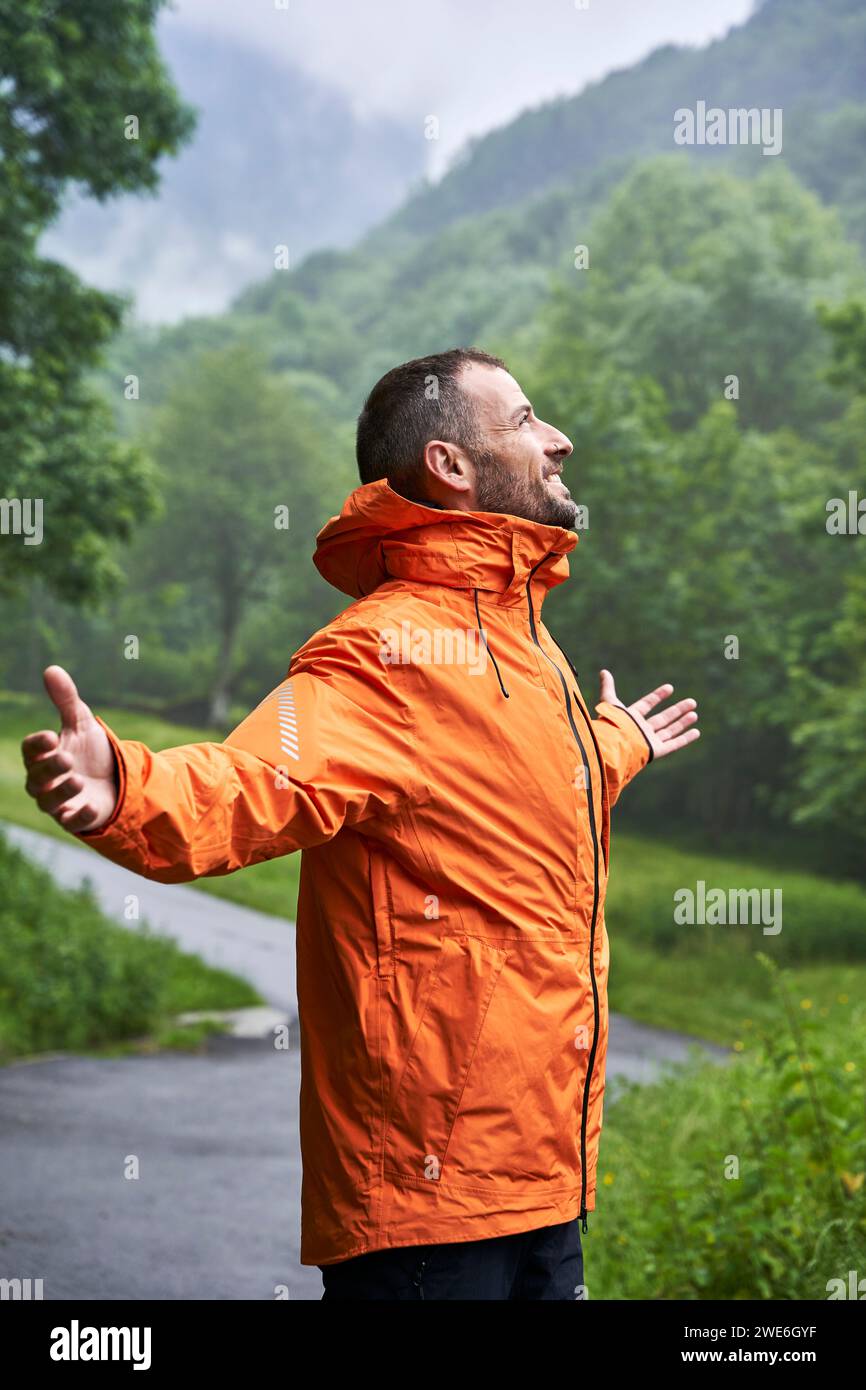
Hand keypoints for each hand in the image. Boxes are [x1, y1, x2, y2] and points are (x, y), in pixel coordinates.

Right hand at [21, 665, 118, 833]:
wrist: (117, 779)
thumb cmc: (91, 751)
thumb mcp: (82, 723)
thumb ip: (66, 699)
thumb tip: (51, 669)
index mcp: (44, 756)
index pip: (30, 750)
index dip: (37, 745)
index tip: (51, 736)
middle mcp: (46, 781)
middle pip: (36, 778)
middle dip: (49, 768)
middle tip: (67, 758)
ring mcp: (60, 802)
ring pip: (48, 802)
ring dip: (60, 792)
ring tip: (77, 779)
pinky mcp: (76, 819)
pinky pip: (71, 822)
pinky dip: (79, 815)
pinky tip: (90, 805)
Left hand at [599, 669, 698, 761]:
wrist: (614, 745)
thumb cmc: (612, 724)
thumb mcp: (609, 702)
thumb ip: (607, 687)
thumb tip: (604, 671)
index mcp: (630, 718)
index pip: (646, 704)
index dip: (658, 696)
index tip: (670, 687)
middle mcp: (641, 730)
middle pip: (662, 718)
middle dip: (677, 710)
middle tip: (692, 702)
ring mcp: (649, 741)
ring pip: (670, 730)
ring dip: (683, 722)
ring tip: (694, 714)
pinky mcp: (656, 751)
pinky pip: (674, 744)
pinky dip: (685, 738)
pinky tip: (696, 732)